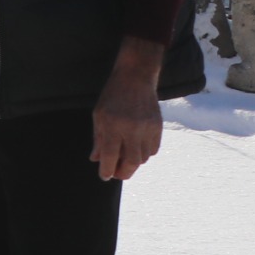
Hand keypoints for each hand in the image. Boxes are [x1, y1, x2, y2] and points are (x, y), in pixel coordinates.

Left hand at [91, 39, 164, 181]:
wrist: (136, 78)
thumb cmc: (112, 96)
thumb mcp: (99, 116)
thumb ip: (98, 139)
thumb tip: (96, 160)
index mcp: (113, 125)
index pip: (110, 156)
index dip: (106, 170)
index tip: (104, 176)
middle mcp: (132, 129)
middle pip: (131, 162)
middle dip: (123, 173)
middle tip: (116, 174)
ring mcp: (148, 128)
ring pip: (143, 158)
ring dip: (133, 163)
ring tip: (124, 158)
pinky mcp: (158, 127)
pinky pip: (153, 150)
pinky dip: (144, 154)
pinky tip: (136, 148)